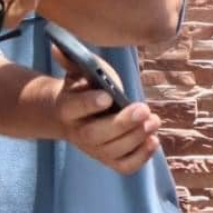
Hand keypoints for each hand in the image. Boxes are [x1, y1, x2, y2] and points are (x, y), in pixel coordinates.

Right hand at [51, 45, 160, 174]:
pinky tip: (153, 140)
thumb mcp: (76, 71)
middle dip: (122, 123)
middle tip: (144, 109)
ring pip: (113, 151)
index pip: (75, 108)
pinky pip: (124, 166)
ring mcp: (92, 149)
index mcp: (67, 108)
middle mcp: (77, 132)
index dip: (90, 104)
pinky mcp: (107, 159)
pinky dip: (141, 157)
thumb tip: (58, 47)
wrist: (68, 115)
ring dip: (136, 138)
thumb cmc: (80, 87)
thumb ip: (72, 60)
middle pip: (96, 135)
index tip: (108, 96)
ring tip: (153, 121)